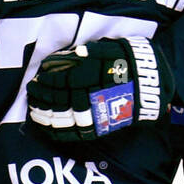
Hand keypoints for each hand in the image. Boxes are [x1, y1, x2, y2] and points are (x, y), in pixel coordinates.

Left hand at [27, 36, 173, 142]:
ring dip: (44, 115)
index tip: (36, 78)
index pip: (58, 81)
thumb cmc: (130, 62)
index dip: (45, 81)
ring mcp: (94, 115)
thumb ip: (89, 52)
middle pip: (56, 100)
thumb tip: (71, 54)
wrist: (152, 85)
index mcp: (89, 77)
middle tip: (31, 92)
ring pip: (61, 119)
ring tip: (34, 110)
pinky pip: (74, 134)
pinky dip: (57, 132)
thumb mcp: (110, 49)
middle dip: (40, 97)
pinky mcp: (99, 128)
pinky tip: (47, 127)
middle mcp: (88, 98)